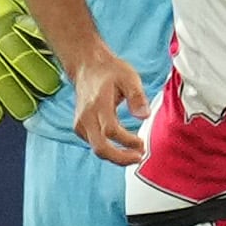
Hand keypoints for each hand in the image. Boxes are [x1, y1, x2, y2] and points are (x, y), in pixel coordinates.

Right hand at [68, 46, 147, 166]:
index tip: (142, 144)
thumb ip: (137, 97)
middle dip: (121, 158)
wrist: (88, 67)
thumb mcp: (129, 78)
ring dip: (116, 156)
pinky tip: (122, 146)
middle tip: (139, 157)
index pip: (111, 130)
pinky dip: (109, 149)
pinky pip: (94, 144)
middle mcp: (86, 116)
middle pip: (101, 147)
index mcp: (98, 104)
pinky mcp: (80, 128)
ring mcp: (80, 123)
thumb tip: (145, 116)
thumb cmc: (110, 72)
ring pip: (97, 149)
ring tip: (135, 154)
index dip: (127, 141)